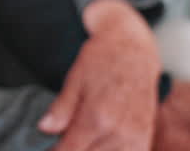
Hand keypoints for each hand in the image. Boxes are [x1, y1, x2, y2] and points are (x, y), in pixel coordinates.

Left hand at [40, 0, 160, 149]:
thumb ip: (61, 109)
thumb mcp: (75, 79)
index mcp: (98, 118)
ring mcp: (135, 137)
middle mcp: (119, 132)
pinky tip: (98, 142)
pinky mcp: (145, 138)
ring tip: (79, 138)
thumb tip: (44, 129)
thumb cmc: (103, 59)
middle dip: (71, 149)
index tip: (47, 148)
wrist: (135, 49)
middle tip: (60, 141)